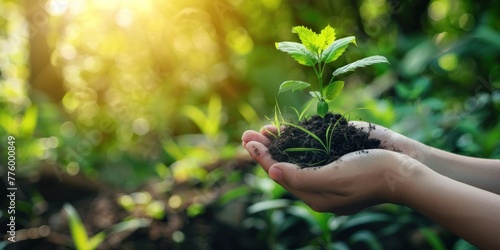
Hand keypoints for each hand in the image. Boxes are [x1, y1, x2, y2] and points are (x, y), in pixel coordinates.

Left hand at [242, 126, 423, 214]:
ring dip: (277, 143)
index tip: (248, 142)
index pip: (281, 175)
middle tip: (245, 134)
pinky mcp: (338, 155)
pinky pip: (312, 148)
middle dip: (265, 149)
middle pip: (284, 166)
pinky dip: (297, 138)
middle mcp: (319, 183)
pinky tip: (287, 130)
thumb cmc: (371, 174)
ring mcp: (328, 169)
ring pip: (296, 157)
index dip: (263, 157)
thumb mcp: (334, 178)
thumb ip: (302, 177)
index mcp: (316, 195)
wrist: (406, 167)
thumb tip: (271, 171)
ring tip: (260, 131)